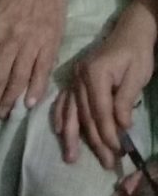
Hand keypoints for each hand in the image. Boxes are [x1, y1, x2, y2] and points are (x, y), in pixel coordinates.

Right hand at [53, 2, 157, 168]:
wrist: (129, 32)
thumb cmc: (136, 53)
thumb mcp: (137, 76)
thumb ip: (125, 100)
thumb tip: (121, 127)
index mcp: (95, 73)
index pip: (100, 110)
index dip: (108, 132)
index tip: (118, 151)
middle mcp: (79, 76)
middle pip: (85, 114)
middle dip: (95, 141)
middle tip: (105, 162)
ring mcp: (74, 78)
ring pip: (71, 111)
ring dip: (72, 136)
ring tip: (71, 157)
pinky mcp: (74, 80)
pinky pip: (64, 101)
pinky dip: (61, 116)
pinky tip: (59, 131)